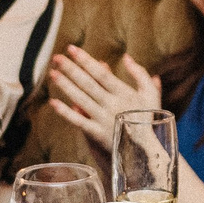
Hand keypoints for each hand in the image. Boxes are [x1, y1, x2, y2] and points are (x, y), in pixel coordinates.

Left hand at [45, 45, 163, 150]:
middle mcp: (113, 104)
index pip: (101, 73)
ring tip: (52, 73)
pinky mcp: (97, 134)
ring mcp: (104, 120)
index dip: (85, 60)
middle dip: (71, 69)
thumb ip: (141, 74)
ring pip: (81, 99)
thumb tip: (126, 57)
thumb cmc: (148, 121)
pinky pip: (79, 122)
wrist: (147, 153)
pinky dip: (66, 113)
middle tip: (56, 57)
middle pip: (88, 84)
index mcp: (124, 93)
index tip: (71, 48)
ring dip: (66, 86)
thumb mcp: (151, 96)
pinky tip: (53, 103)